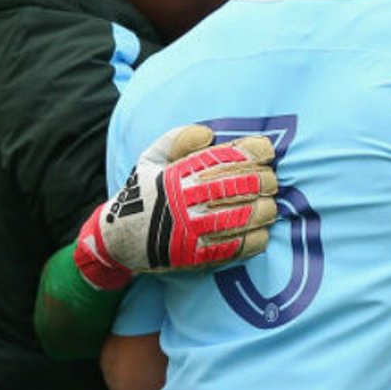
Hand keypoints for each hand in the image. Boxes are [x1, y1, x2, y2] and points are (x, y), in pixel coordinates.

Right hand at [75, 125, 277, 289]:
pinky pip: (240, 246)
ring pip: (248, 216)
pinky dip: (257, 237)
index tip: (266, 152)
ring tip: (268, 204)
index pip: (228, 157)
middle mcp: (189, 201)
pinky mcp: (201, 255)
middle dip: (265, 180)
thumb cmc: (143, 194)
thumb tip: (208, 134)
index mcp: (180, 174)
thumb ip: (177, 139)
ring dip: (266, 209)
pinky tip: (260, 229)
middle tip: (270, 181)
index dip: (255, 152)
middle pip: (244, 185)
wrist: (120, 240)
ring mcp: (196, 230)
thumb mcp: (150, 159)